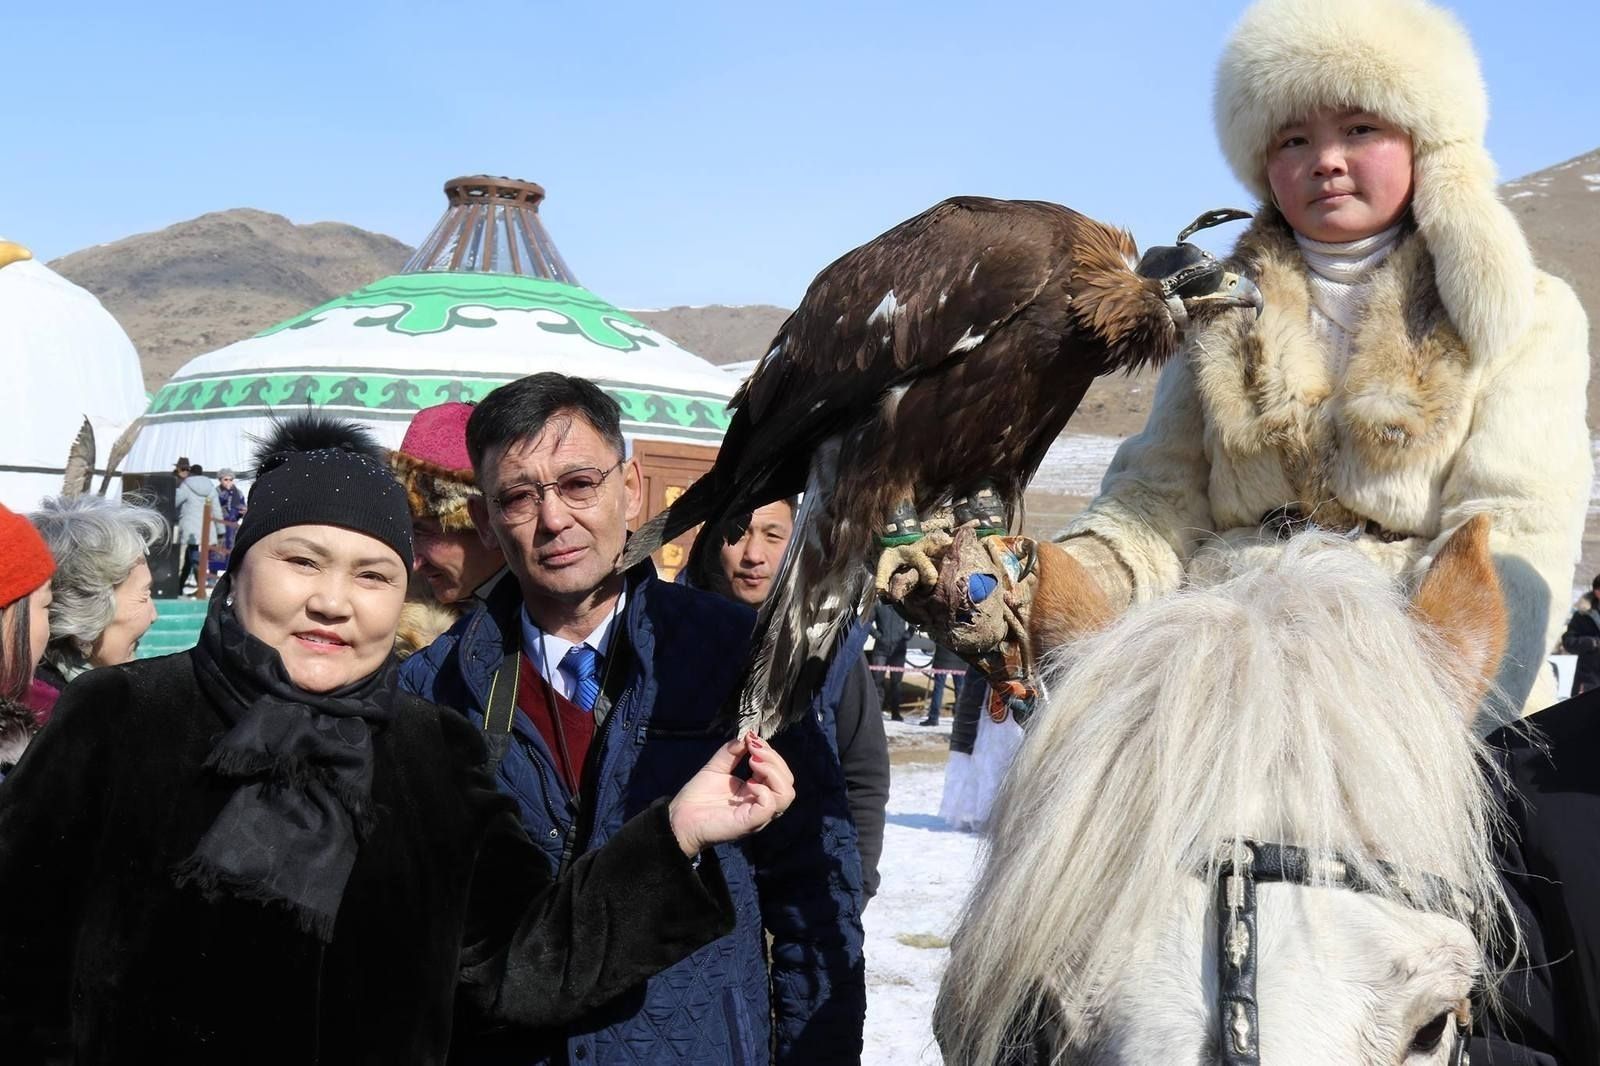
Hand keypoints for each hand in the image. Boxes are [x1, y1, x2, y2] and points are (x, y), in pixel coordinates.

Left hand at [667, 733, 794, 856]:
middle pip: (787, 782)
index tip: (751, 740)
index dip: (771, 753)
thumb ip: (731, 752)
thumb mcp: (717, 767)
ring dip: (772, 772)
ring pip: (786, 795)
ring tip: (752, 762)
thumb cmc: (698, 797)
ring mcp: (758, 815)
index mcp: (757, 791)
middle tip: (752, 749)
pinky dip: (763, 791)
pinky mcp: (748, 822)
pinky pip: (769, 807)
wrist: (679, 818)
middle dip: (774, 759)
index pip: (780, 772)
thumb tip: (747, 735)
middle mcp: (762, 804)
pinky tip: (748, 783)